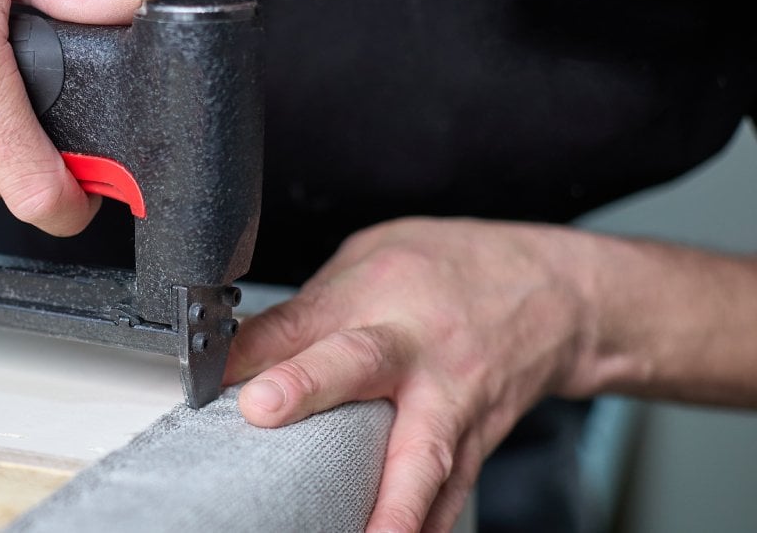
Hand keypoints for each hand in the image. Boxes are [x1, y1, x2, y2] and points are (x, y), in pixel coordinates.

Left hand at [225, 217, 603, 531]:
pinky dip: (426, 527)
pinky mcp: (476, 445)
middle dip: (311, 387)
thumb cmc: (451, 271)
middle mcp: (417, 347)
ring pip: (421, 454)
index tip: (212, 365)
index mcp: (382, 292)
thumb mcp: (371, 260)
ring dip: (389, 503)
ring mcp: (453, 401)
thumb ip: (309, 311)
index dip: (257, 340)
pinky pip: (450, 495)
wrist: (554, 293)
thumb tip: (237, 355)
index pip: (308, 315)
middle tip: (263, 410)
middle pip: (362, 364)